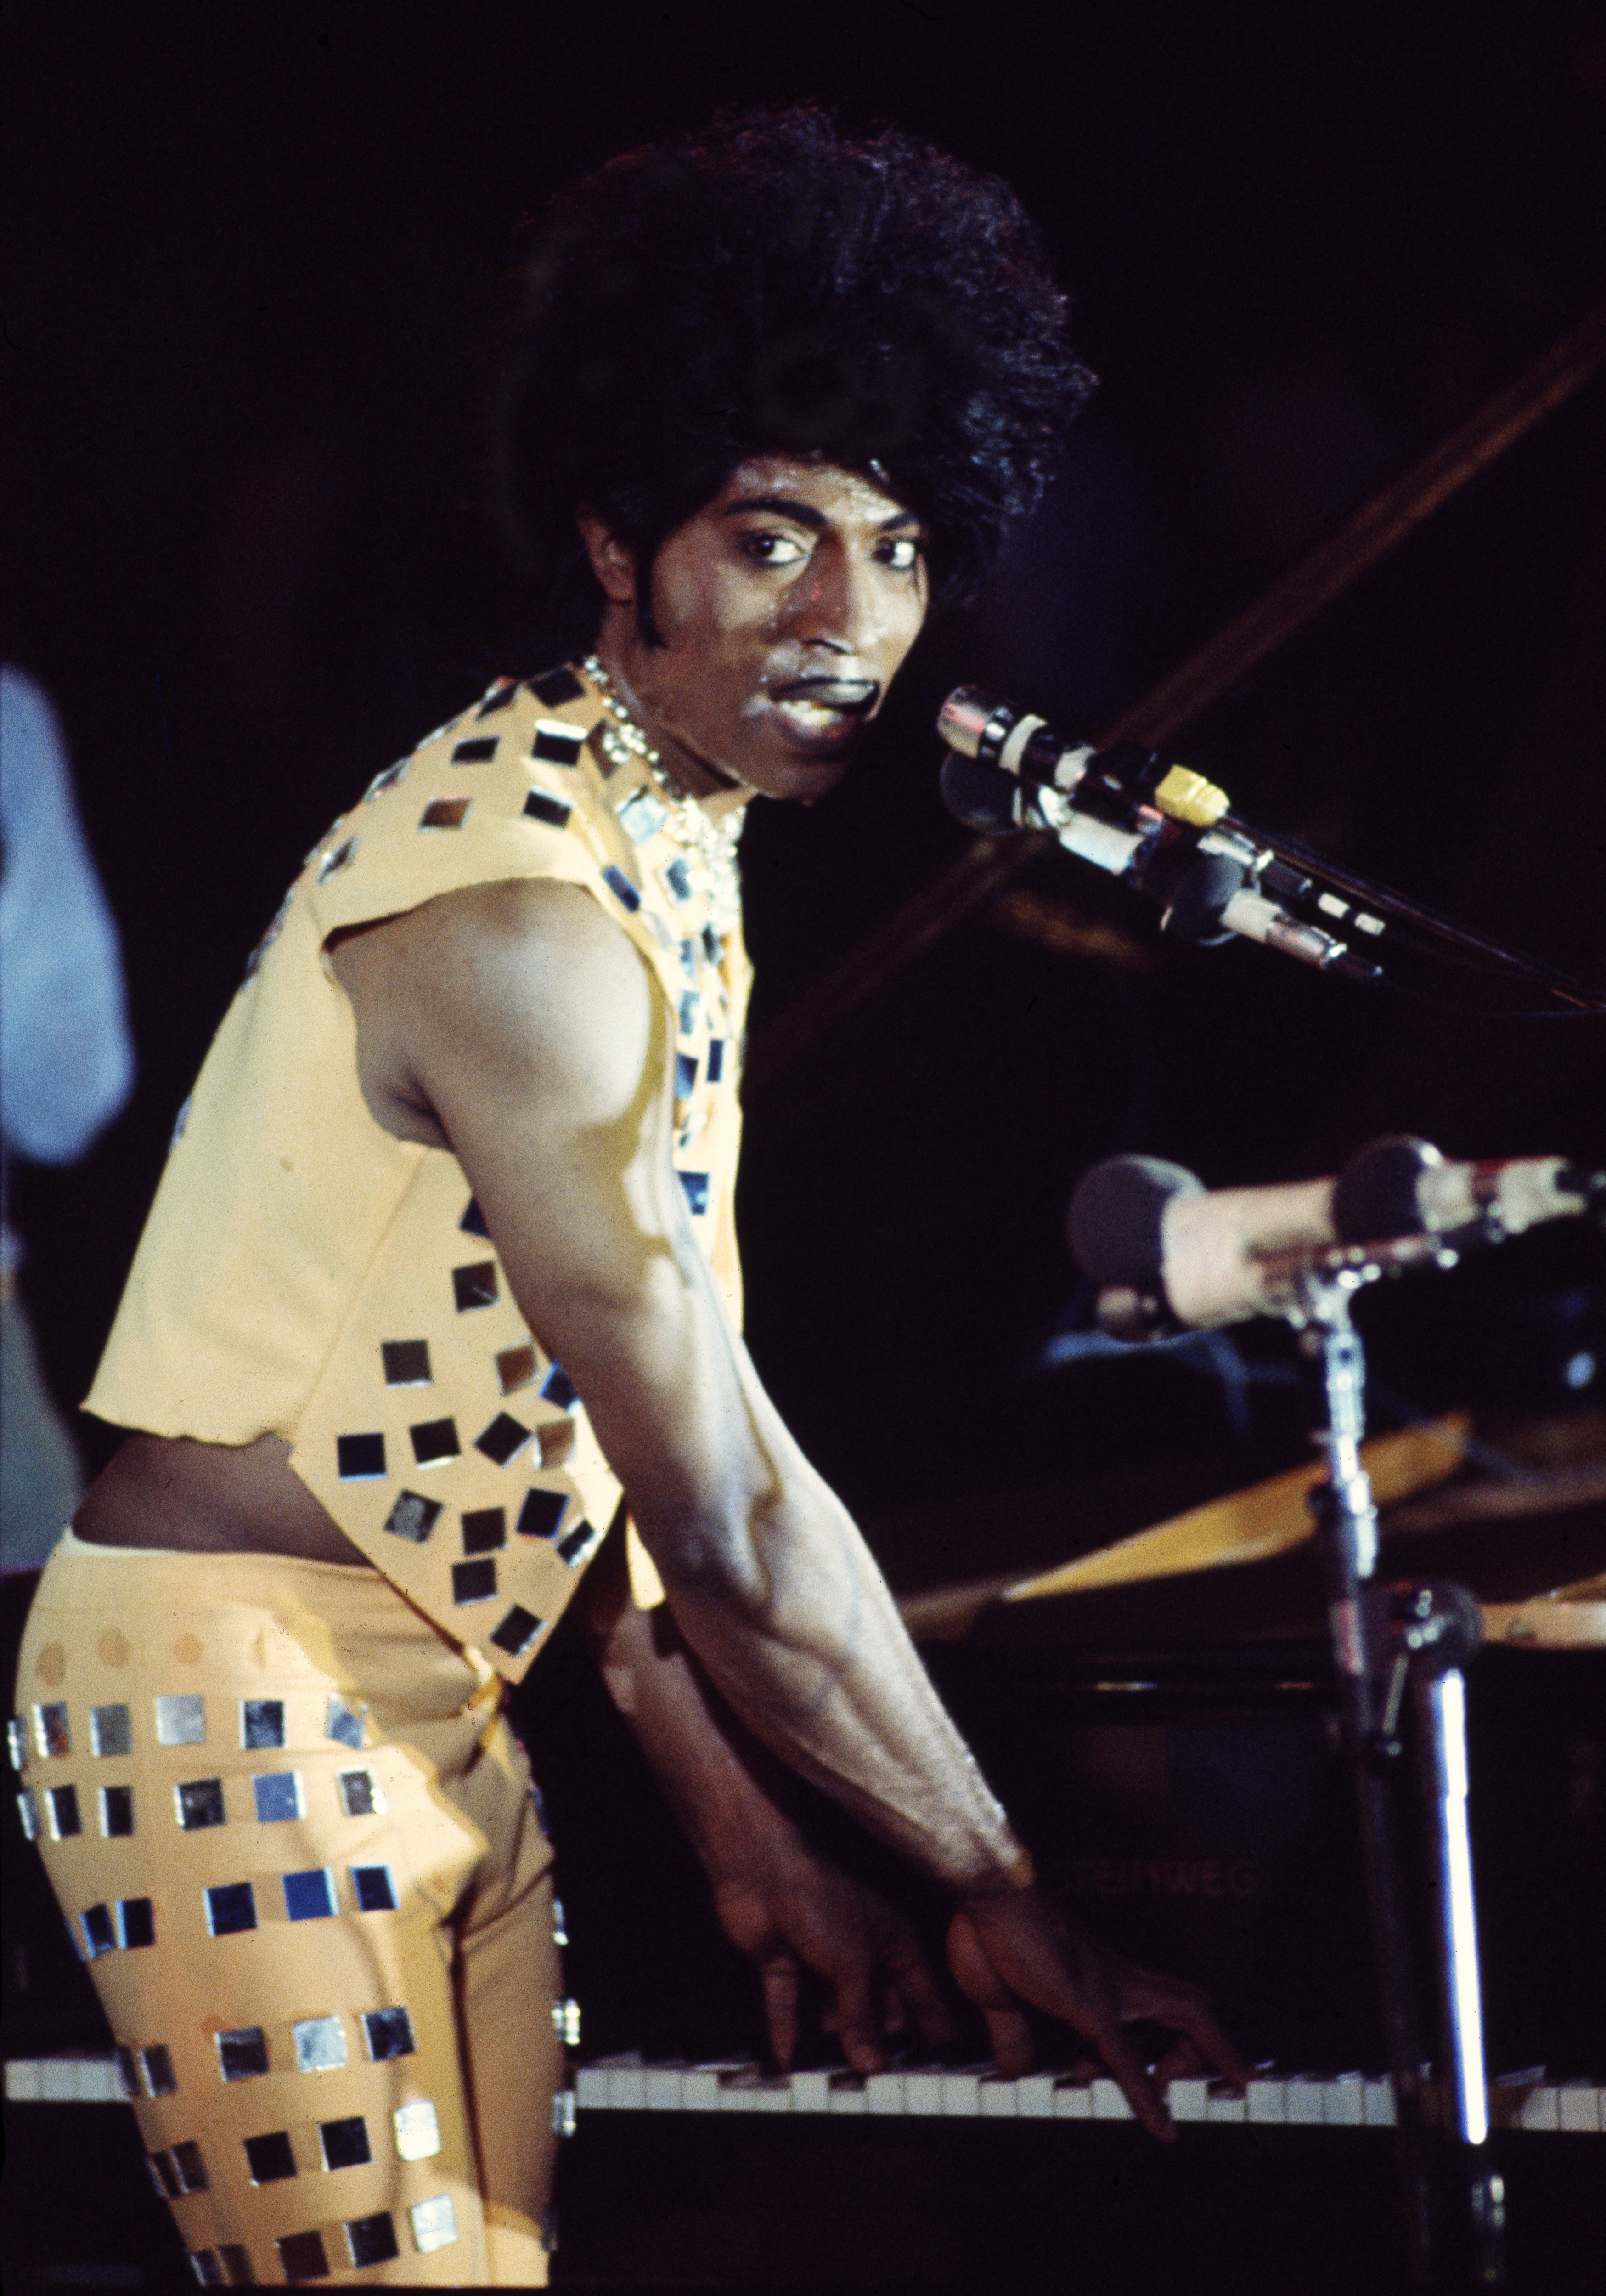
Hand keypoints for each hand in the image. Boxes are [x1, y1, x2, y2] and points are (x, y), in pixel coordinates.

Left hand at [711, 1831, 954, 2074]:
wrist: (761, 1862)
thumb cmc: (820, 1888)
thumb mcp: (852, 1960)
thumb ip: (861, 2015)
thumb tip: (871, 2064)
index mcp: (893, 1940)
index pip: (920, 1993)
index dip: (930, 2028)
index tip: (938, 2065)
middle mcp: (861, 1950)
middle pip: (875, 2008)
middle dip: (877, 2044)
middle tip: (881, 2084)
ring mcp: (820, 1955)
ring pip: (831, 2011)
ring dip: (831, 2043)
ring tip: (836, 2082)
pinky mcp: (783, 1959)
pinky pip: (788, 2004)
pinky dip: (787, 2031)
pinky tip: (788, 2061)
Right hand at [947, 1886, 1252, 2139]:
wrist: (988, 1894)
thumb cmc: (993, 1932)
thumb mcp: (1004, 1997)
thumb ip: (1014, 2034)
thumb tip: (1015, 2069)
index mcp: (1098, 1975)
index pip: (1155, 2003)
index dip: (1176, 2036)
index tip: (1175, 2073)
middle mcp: (1116, 1978)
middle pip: (1189, 2004)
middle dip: (1209, 2046)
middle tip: (1216, 2085)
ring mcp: (1110, 1990)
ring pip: (1185, 2018)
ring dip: (1193, 2065)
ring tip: (1192, 2110)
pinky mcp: (1091, 2006)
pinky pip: (1129, 2059)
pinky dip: (1149, 2098)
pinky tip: (1164, 2130)